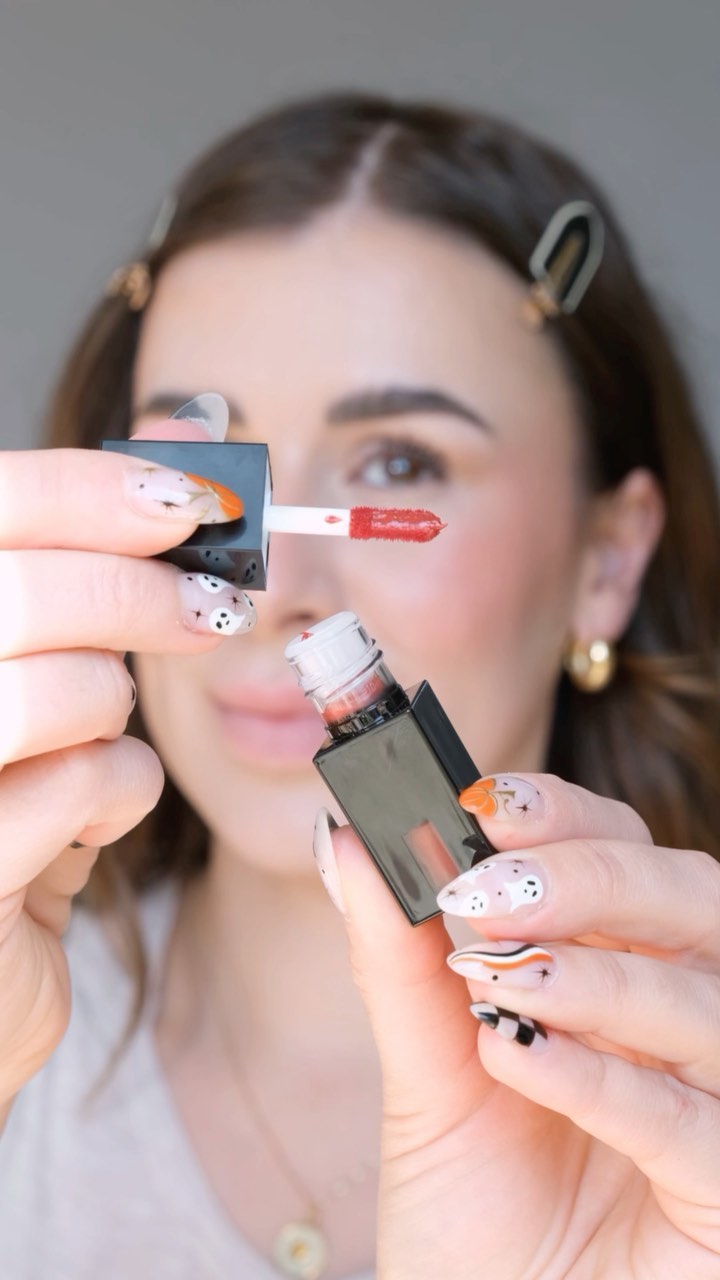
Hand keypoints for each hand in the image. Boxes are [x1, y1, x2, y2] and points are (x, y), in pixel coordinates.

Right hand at [0, 419, 253, 1111]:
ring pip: (61, 689)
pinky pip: (80, 786)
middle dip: (144, 595)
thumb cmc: (6, 804)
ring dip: (116, 711)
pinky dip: (119, 792)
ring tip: (103, 736)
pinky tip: (91, 818)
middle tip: (209, 612)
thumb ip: (84, 576)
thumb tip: (183, 458)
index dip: (89, 490)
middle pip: (28, 592)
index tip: (186, 503)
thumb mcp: (33, 679)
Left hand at [324, 774, 719, 1278]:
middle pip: (693, 902)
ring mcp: (719, 1108)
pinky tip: (520, 1056)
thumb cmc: (474, 1212)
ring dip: (597, 977)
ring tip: (500, 977)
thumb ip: (399, 957)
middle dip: (594, 877)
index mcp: (625, 976)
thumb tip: (346, 842)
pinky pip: (695, 1131)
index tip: (485, 803)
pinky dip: (608, 1083)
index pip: (628, 854)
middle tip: (491, 886)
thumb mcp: (425, 1072)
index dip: (569, 817)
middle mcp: (685, 1028)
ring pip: (705, 1005)